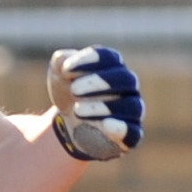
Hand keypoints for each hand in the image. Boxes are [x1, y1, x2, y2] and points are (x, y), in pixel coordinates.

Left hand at [47, 45, 142, 160]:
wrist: (68, 124)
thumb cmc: (68, 92)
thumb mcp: (58, 75)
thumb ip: (59, 62)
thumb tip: (63, 59)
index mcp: (112, 66)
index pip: (109, 57)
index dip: (89, 61)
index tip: (65, 70)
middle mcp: (128, 85)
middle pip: (125, 79)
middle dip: (98, 83)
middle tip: (73, 90)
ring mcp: (132, 109)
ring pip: (130, 105)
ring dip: (103, 107)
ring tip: (77, 110)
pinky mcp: (130, 134)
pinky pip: (133, 132)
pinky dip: (121, 128)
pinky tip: (105, 125)